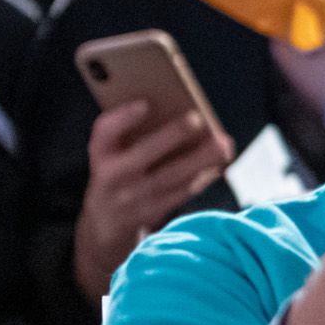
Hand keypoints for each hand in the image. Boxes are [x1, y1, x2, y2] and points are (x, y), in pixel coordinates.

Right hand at [73, 98, 233, 301]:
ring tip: (224, 143)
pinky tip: (220, 162)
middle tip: (197, 118)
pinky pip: (184, 191)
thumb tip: (177, 112)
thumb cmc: (116, 171)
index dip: (123, 118)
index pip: (105, 132)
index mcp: (100, 154)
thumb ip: (130, 134)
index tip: (145, 104)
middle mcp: (113, 176)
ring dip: (202, 158)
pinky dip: (204, 176)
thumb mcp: (110, 153)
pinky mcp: (155, 211)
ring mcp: (135, 197)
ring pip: (172, 176)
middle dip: (172, 135)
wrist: (105, 220)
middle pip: (144, 153)